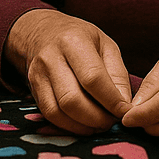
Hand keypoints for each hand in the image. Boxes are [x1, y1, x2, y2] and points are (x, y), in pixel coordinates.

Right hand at [5, 9, 131, 134]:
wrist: (42, 32)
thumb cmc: (80, 39)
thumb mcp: (106, 45)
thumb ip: (118, 74)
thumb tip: (124, 106)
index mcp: (73, 41)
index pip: (92, 78)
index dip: (111, 100)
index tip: (125, 112)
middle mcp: (51, 57)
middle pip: (73, 99)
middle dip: (97, 118)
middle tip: (113, 121)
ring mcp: (38, 74)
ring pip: (59, 111)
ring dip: (83, 125)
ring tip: (100, 125)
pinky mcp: (33, 89)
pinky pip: (50, 115)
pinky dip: (69, 126)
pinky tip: (84, 125)